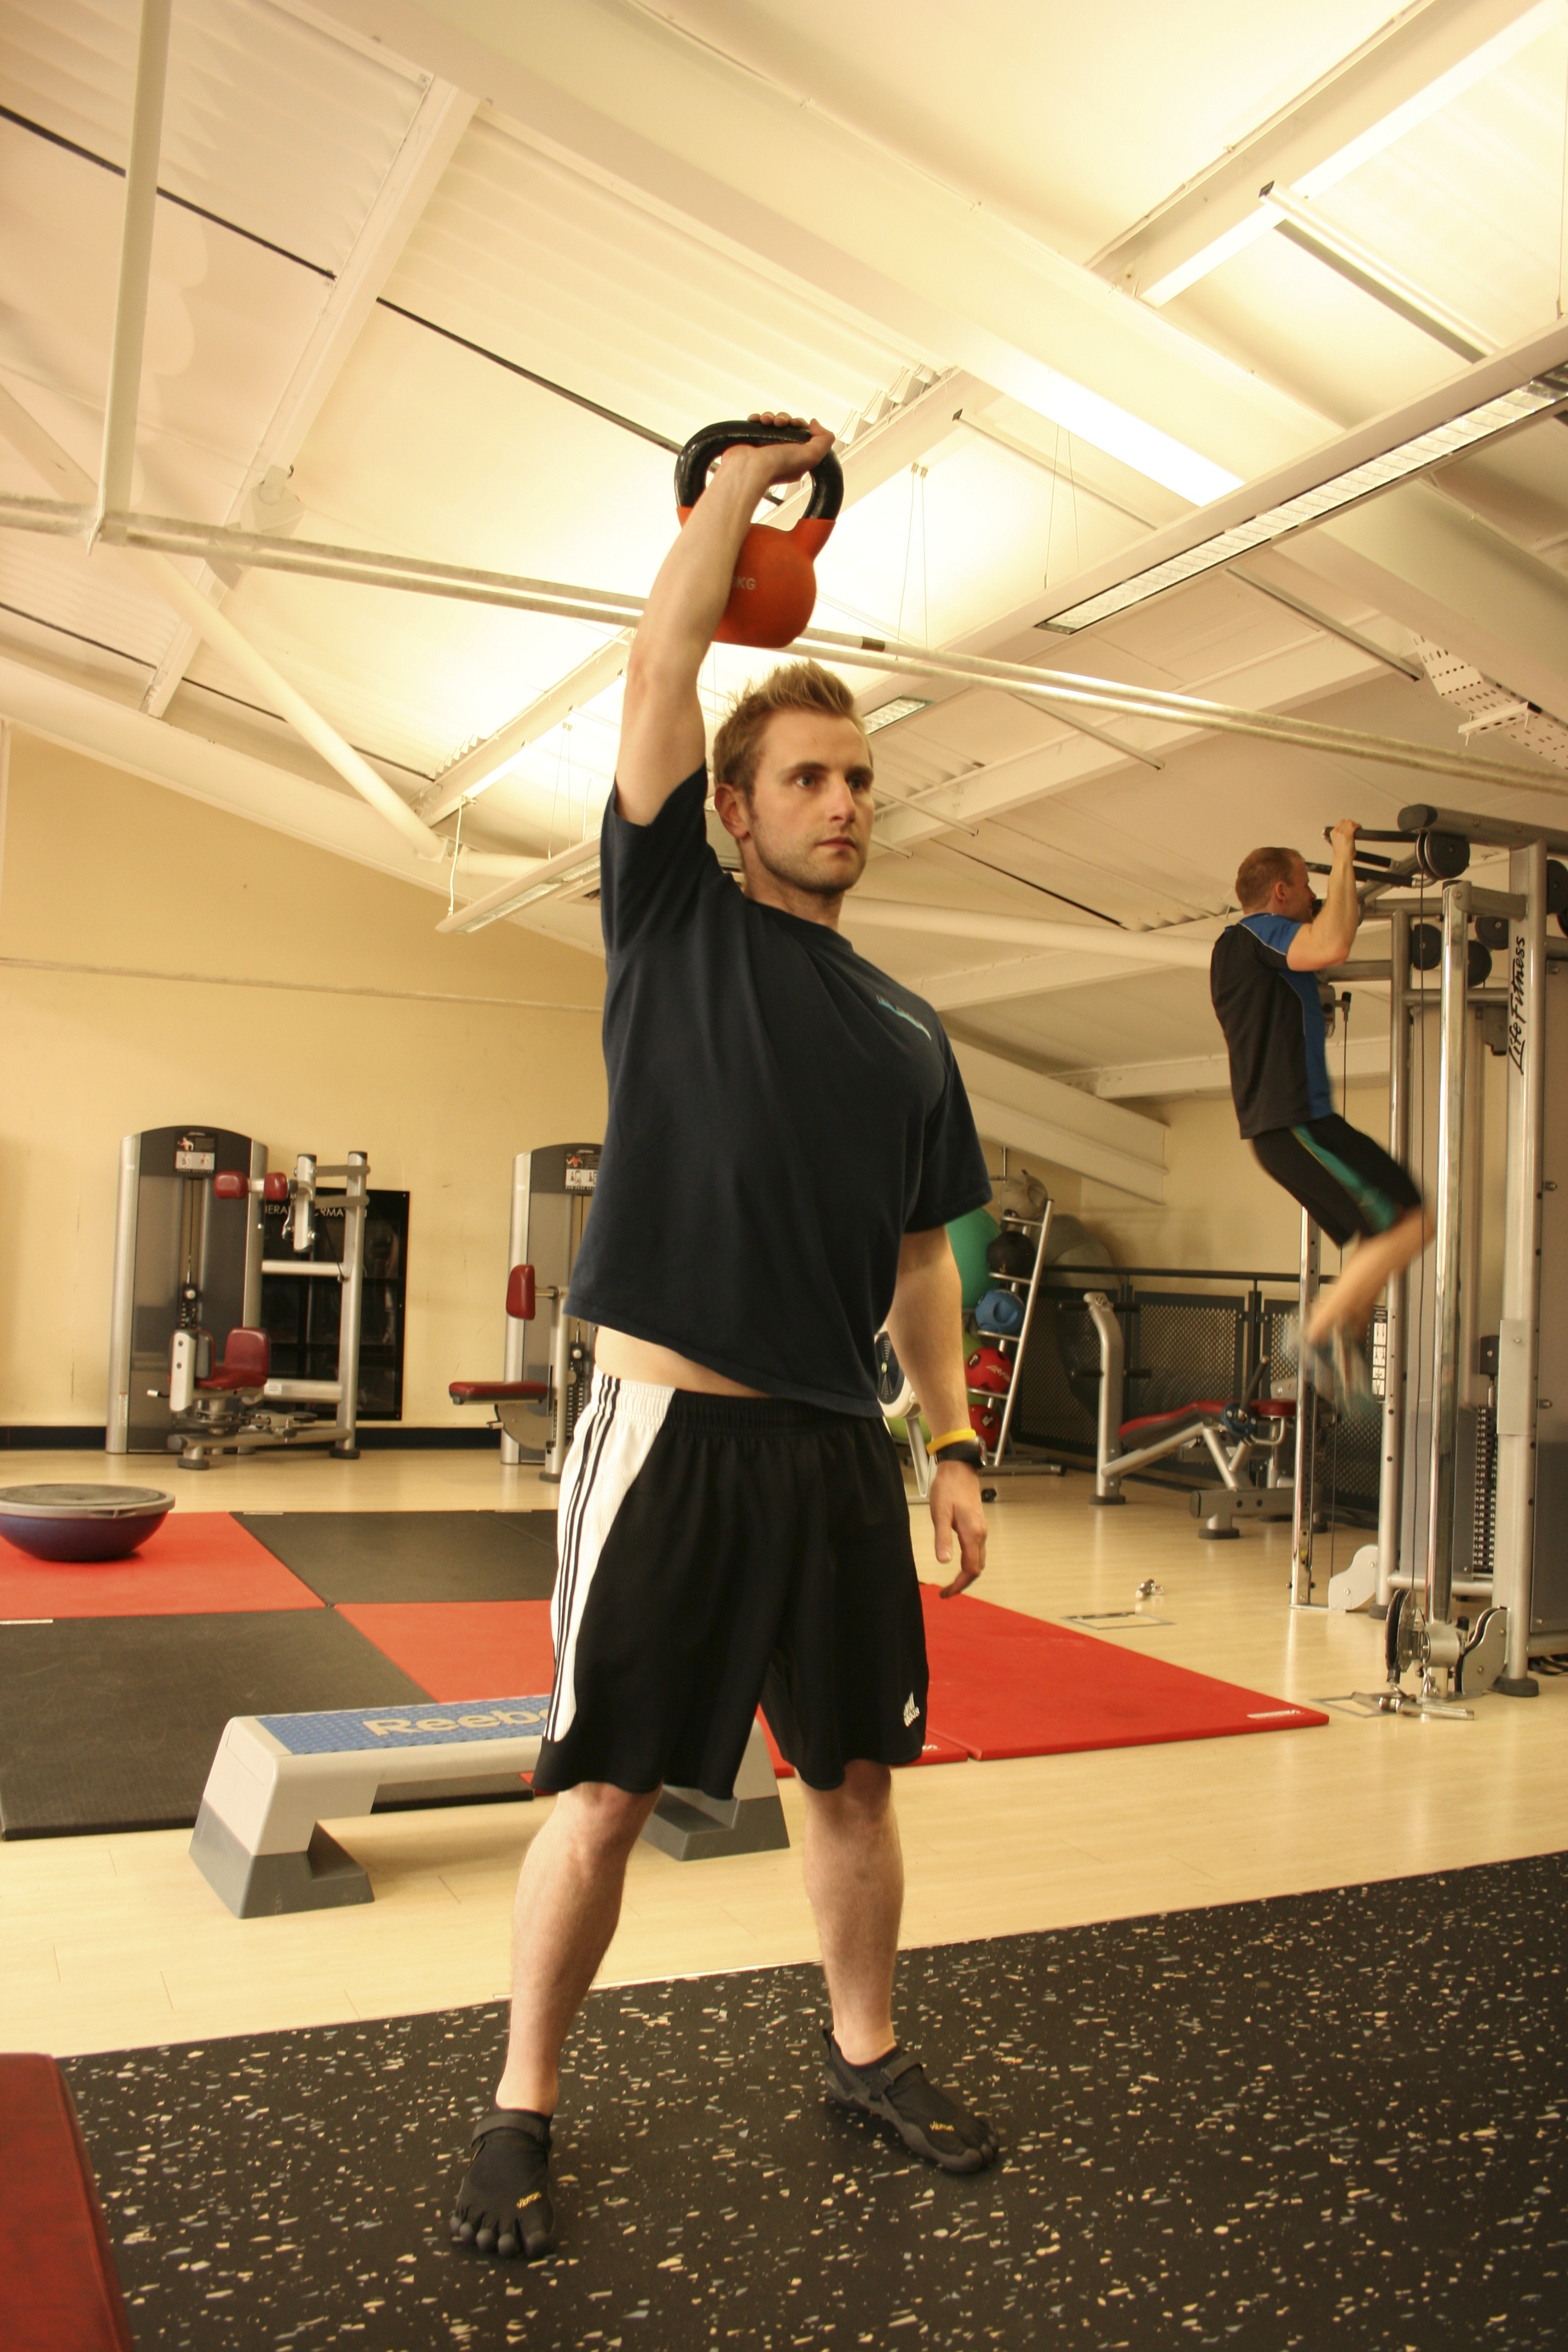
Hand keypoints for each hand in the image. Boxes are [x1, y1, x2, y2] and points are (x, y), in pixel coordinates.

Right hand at [715, 412, 834, 492]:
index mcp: (796, 456)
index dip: (800, 424)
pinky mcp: (752, 440)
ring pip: (772, 422)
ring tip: (766, 421)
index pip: (802, 433)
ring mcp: (765, 445)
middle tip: (780, 423)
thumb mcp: (812, 456)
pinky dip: (757, 419)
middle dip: (785, 418)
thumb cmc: (777, 467)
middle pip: (787, 425)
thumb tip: (815, 423)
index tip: (795, 424)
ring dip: (771, 416)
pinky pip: (756, 423)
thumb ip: (824, 439)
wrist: (749, 468)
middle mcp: (781, 451)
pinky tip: (757, 421)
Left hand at [931, 1461, 986, 1597]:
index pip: (970, 1570)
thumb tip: (943, 1561)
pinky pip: (977, 1550)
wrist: (959, 1469)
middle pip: (977, 1568)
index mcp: (972, 1534)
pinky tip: (958, 1562)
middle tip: (947, 1591)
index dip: (959, 1585)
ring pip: (979, 1560)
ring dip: (967, 1573)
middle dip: (963, 1583)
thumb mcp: (940, 1514)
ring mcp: (981, 1530)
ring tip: (952, 1581)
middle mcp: (981, 1534)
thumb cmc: (948, 1489)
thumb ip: (942, 1539)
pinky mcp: (978, 1525)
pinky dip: (969, 1562)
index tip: (946, 1593)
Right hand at [1329, 818, 1360, 857]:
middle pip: (1346, 821)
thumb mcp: (1338, 843)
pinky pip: (1355, 826)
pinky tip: (1360, 829)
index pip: (1341, 822)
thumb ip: (1341, 836)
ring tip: (1358, 829)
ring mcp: (1342, 832)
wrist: (1342, 859)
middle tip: (1355, 828)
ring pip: (1351, 822)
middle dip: (1352, 824)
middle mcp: (1336, 831)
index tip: (1351, 827)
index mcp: (1332, 833)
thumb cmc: (1341, 854)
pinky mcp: (1348, 835)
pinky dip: (1358, 827)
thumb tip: (1349, 833)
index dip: (1347, 824)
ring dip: (1355, 825)